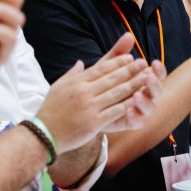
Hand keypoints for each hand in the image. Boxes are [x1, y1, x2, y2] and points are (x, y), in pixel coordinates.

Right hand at [35, 33, 158, 152]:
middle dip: (130, 70)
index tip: (130, 58)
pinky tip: (140, 100)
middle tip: (143, 63)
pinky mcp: (94, 122)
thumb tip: (80, 63)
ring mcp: (90, 107)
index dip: (117, 62)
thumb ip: (72, 74)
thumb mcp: (58, 87)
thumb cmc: (51, 110)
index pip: (101, 69)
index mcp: (77, 82)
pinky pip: (115, 111)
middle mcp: (84, 92)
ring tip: (146, 78)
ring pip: (116, 93)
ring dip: (134, 84)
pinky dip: (129, 104)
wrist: (44, 133)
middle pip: (112, 78)